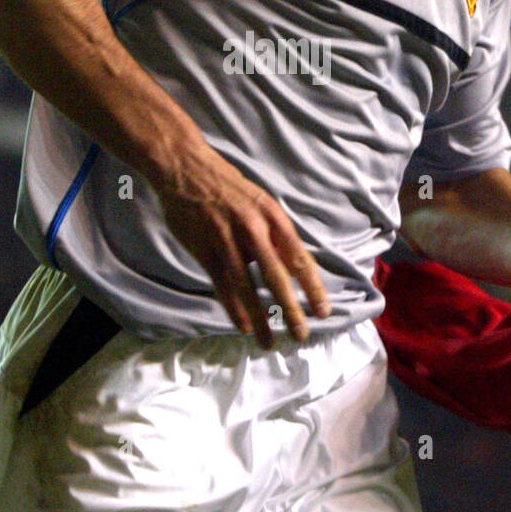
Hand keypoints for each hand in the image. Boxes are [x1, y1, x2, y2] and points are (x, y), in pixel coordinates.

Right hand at [157, 153, 330, 348]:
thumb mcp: (261, 201)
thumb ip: (276, 233)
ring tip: (269, 342)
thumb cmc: (228, 186)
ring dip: (261, 318)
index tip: (323, 310)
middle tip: (302, 335)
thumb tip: (294, 266)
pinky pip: (222, 284)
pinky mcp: (204, 249)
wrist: (186, 169)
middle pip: (276, 276)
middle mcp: (253, 229)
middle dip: (291, 309)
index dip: (313, 287)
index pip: (299, 257)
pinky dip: (234, 307)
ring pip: (248, 286)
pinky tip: (243, 326)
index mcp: (272, 216)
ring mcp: (226, 240)